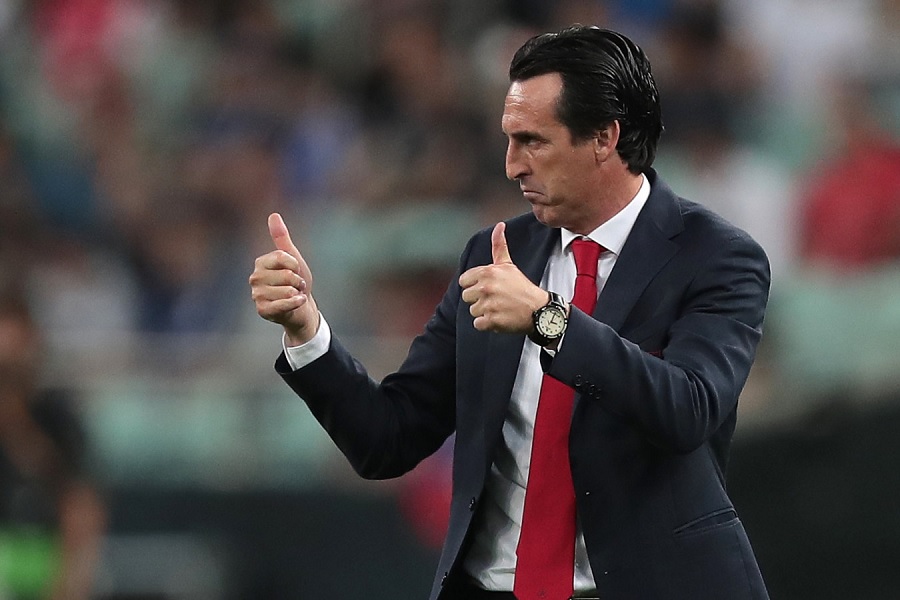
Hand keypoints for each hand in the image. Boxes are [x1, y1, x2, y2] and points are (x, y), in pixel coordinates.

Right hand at [249, 213, 318, 345]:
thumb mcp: (293, 258)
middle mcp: (255, 278)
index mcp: (261, 263)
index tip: (295, 270)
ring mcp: (257, 295)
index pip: (282, 257)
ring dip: (297, 293)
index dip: (295, 265)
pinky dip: (295, 303)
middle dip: (298, 281)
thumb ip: (282, 238)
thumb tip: (273, 215)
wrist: (301, 307)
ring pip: (286, 290)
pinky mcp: (262, 310)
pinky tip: (299, 301)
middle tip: (296, 286)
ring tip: (294, 295)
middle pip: (286, 275)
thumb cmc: (297, 281)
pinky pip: (283, 304)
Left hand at [459, 222, 548, 332]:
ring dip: (484, 312)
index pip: (464, 281)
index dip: (475, 285)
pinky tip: (500, 318)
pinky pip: (478, 324)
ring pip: (472, 311)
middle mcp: (486, 287)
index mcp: (488, 272)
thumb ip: (499, 246)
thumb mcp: (508, 265)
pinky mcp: (492, 320)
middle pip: (466, 297)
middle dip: (479, 300)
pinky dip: (487, 324)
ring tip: (500, 308)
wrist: (539, 310)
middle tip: (496, 299)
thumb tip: (499, 225)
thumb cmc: (522, 287)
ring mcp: (488, 305)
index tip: (489, 288)